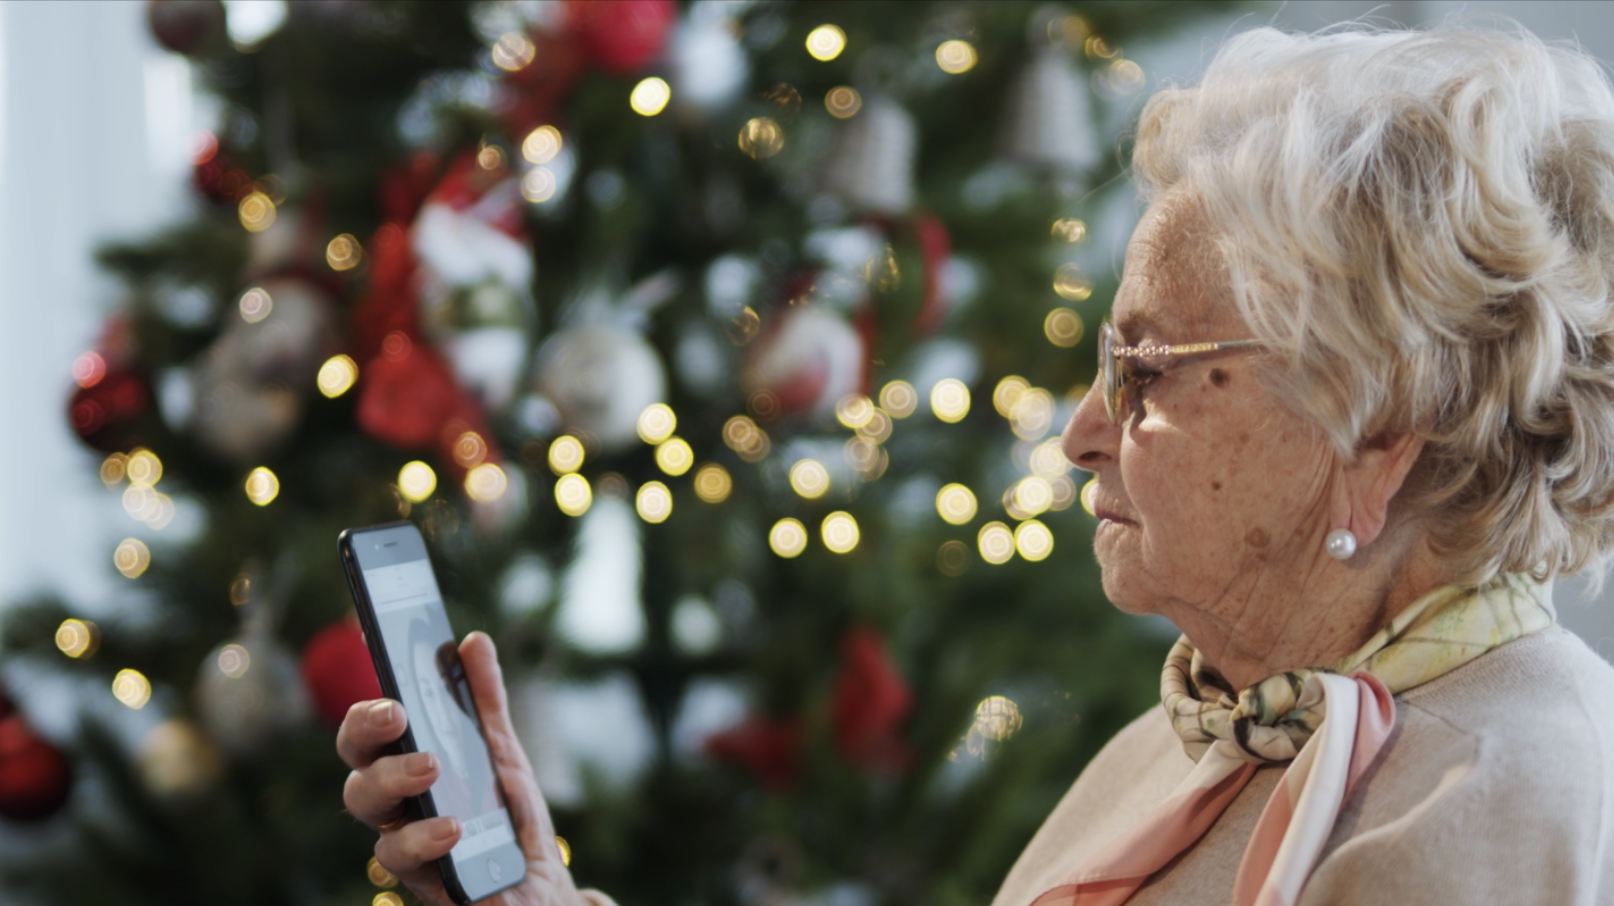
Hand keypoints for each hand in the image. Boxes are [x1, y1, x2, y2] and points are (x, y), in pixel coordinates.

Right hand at [338, 631, 587, 905]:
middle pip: (356, 759)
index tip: (385, 682)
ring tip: (433, 766)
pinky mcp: (417, 873)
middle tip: (397, 715)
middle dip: (366, 731)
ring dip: (393, 777)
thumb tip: (472, 641)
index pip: (371, 729)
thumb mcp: (501, 750)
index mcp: (407, 760)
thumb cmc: (508, 813)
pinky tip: (453, 827)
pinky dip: (423, 836)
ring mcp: (402, 834)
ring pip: (364, 802)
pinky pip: (397, 854)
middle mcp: (396, 797)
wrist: (535, 881)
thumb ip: (484, 700)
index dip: (368, 706)